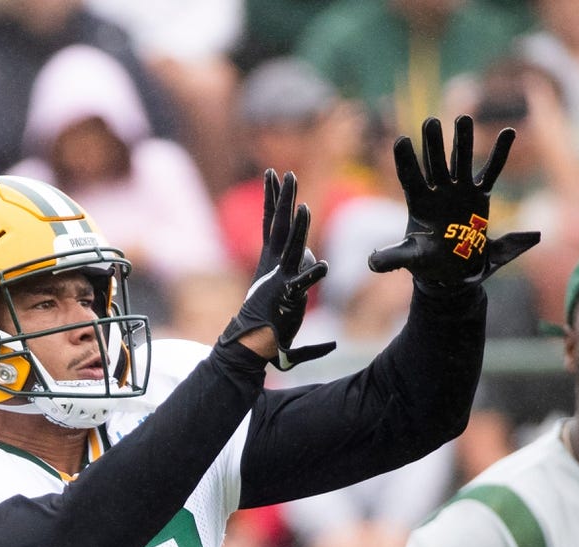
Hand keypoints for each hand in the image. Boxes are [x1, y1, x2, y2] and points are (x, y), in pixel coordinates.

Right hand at [219, 169, 334, 369]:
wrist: (254, 340)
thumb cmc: (271, 315)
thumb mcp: (289, 285)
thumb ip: (302, 267)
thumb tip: (314, 258)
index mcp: (271, 258)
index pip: (271, 221)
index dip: (273, 197)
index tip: (272, 174)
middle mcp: (273, 264)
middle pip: (278, 225)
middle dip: (283, 199)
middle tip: (287, 174)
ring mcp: (280, 278)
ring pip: (291, 248)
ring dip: (298, 229)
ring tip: (304, 208)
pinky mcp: (288, 297)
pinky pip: (302, 284)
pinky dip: (312, 276)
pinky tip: (323, 267)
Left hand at [368, 115, 539, 287]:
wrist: (451, 267)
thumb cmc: (427, 260)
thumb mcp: (410, 258)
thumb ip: (392, 257)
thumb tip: (370, 263)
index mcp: (418, 202)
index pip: (409, 177)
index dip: (405, 160)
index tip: (401, 140)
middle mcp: (437, 191)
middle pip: (435, 163)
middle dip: (433, 144)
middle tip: (431, 122)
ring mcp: (458, 190)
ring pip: (461, 160)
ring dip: (463, 140)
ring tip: (464, 118)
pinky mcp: (478, 195)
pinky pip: (491, 171)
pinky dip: (500, 154)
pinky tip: (508, 131)